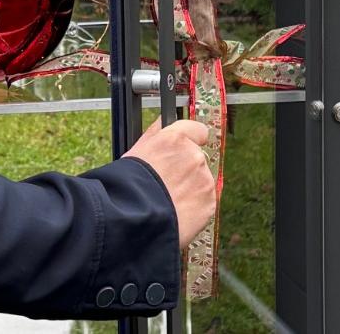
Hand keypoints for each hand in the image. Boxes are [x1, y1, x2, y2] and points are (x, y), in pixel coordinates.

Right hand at [124, 119, 214, 249]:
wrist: (135, 217)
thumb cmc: (129, 184)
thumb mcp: (136, 150)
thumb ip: (155, 133)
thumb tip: (163, 121)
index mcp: (176, 139)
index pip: (198, 130)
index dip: (192, 140)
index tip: (186, 151)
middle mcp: (194, 156)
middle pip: (198, 158)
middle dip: (187, 169)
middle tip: (169, 183)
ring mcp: (204, 179)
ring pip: (202, 181)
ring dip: (191, 188)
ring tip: (170, 200)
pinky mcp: (209, 202)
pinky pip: (205, 201)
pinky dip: (195, 206)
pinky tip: (178, 211)